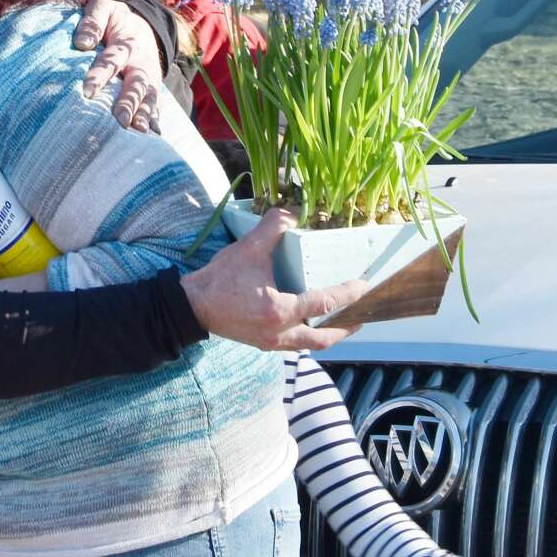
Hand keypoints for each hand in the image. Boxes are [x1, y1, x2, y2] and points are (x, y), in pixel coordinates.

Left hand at [73, 0, 159, 131]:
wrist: (141, 25)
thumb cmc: (114, 20)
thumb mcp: (103, 9)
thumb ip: (92, 22)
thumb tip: (81, 43)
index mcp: (125, 43)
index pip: (111, 60)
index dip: (100, 75)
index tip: (87, 91)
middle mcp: (141, 62)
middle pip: (136, 84)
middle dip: (128, 102)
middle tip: (120, 120)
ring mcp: (150, 77)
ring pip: (149, 97)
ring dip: (144, 114)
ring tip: (138, 130)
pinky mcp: (153, 89)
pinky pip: (156, 105)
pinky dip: (155, 119)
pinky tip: (152, 135)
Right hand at [179, 208, 369, 350]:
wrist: (192, 306)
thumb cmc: (219, 279)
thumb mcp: (247, 248)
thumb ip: (273, 227)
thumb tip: (293, 211)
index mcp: (279, 309)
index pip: (324, 303)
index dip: (348, 294)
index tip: (364, 285)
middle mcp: (279, 332)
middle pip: (323, 336)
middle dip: (346, 327)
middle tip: (362, 314)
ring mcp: (271, 341)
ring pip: (310, 344)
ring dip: (329, 334)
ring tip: (343, 322)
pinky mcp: (263, 343)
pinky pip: (295, 344)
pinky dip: (309, 335)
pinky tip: (312, 324)